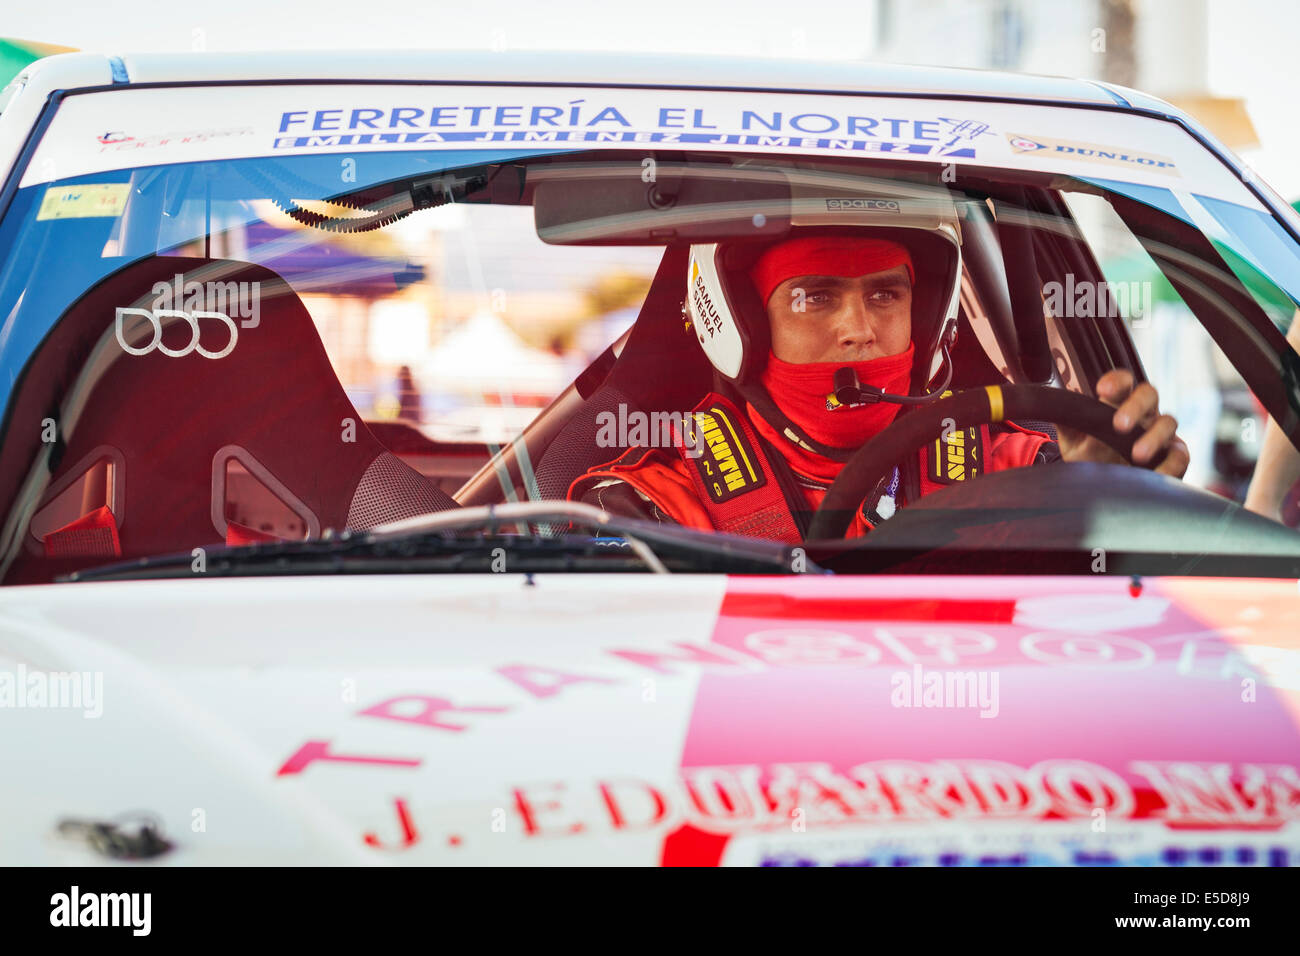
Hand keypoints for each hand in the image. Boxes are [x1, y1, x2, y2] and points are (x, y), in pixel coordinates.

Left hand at [1056, 369, 1188, 477]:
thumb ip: (1066, 421)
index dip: (1116, 381)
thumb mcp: (1073, 440)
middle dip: (1135, 406)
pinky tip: (1156, 474)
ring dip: (1153, 437)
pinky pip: (1180, 455)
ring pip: (1168, 422)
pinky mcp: (1173, 457)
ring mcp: (1160, 434)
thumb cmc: (1090, 458)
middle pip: (1149, 394)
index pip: (1122, 382)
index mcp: (1118, 403)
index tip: (1102, 390)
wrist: (1102, 489)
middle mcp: (1143, 414)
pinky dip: (1171, 463)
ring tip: (1136, 455)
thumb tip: (1047, 405)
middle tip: (1119, 425)